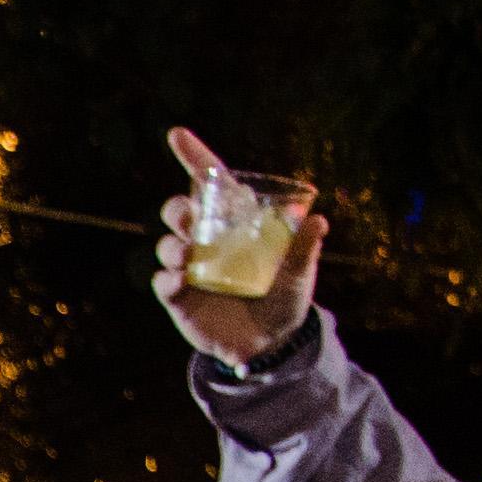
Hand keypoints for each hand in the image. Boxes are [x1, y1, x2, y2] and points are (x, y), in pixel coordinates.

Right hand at [151, 126, 327, 366]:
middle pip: (180, 212)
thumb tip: (318, 221)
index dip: (193, 157)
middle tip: (189, 217)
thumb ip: (304, 248)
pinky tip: (180, 281)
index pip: (211, 184)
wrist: (270, 345)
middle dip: (177, 209)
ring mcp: (191, 269)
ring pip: (167, 244)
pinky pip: (163, 282)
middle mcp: (208, 241)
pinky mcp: (179, 298)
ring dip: (172, 245)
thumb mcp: (300, 274)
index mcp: (235, 224)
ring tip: (188, 256)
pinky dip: (167, 279)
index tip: (177, 135)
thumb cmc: (285, 300)